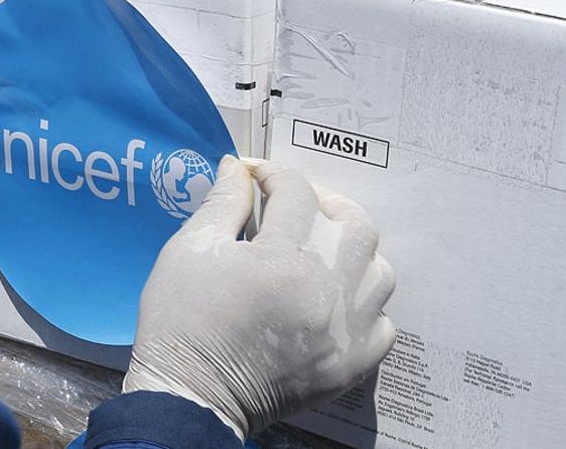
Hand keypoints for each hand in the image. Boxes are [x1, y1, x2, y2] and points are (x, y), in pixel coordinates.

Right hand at [123, 156, 396, 440]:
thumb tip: (240, 168)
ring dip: (354, 250)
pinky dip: (365, 303)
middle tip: (294, 204)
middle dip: (324, 201)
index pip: (297, 192)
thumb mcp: (189, 250)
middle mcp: (327, 292)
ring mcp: (347, 332)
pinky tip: (334, 298)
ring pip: (378, 271)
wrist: (192, 396)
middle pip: (354, 224)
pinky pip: (383, 322)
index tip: (253, 176)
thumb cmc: (182, 321)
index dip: (273, 174)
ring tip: (322, 249)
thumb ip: (222, 203)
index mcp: (283, 260)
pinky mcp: (352, 365)